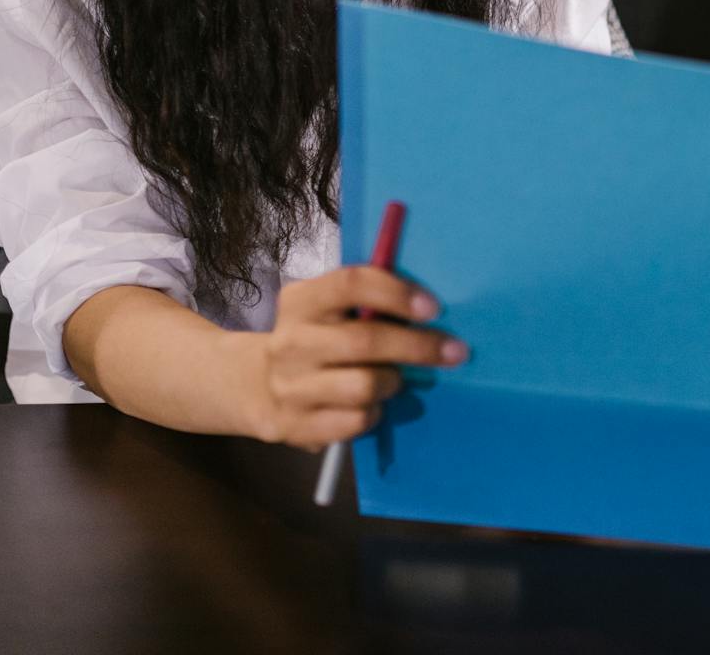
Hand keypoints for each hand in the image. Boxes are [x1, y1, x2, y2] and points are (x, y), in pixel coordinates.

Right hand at [247, 265, 467, 449]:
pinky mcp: (293, 425)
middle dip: (419, 346)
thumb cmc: (314, 339)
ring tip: (396, 380)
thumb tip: (428, 306)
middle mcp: (290, 341)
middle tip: (455, 351)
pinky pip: (354, 421)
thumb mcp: (326, 309)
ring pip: (364, 385)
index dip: (397, 292)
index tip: (433, 308)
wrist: (254, 385)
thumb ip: (365, 301)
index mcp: (301, 300)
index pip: (352, 283)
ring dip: (393, 382)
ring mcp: (289, 386)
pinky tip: (371, 406)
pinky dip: (373, 414)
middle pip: (366, 340)